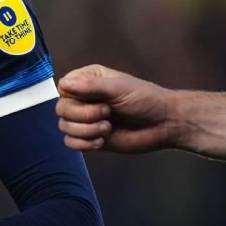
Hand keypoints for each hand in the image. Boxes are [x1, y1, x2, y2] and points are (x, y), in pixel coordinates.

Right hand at [56, 64, 174, 152]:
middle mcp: (83, 99)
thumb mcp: (119, 88)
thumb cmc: (145, 99)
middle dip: (84, 116)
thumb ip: (91, 86)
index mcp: (87, 81)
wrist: (163, 124)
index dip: (74, 97)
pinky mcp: (89, 138)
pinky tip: (102, 140)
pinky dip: (84, 144)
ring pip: (64, 127)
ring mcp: (86, 119)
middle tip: (107, 113)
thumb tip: (63, 83)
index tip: (98, 100)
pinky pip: (71, 143)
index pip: (63, 88)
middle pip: (62, 109)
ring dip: (86, 131)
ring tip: (108, 128)